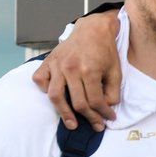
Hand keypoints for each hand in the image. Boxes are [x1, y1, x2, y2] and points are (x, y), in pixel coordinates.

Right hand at [31, 9, 121, 130]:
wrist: (92, 30)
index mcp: (89, 70)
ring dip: (64, 113)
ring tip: (71, 124)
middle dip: (89, 118)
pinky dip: (44, 90)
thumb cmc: (105, 51)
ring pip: (55, 96)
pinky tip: (55, 95)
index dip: (103, 114)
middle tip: (96, 126)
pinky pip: (40, 80)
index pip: (95, 102)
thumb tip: (106, 109)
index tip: (108, 119)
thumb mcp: (115, 72)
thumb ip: (112, 92)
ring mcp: (57, 65)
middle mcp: (71, 68)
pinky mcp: (48, 61)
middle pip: (77, 103)